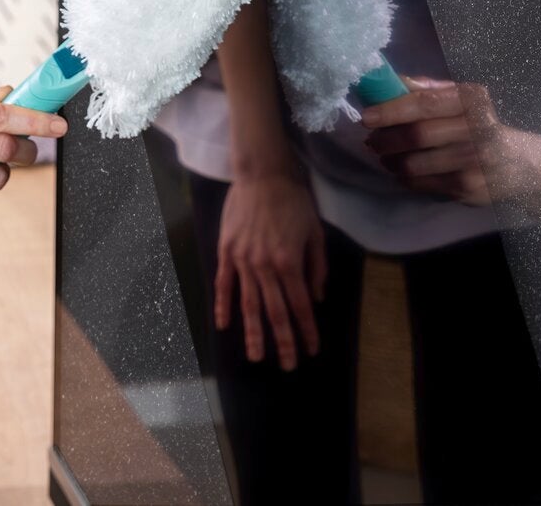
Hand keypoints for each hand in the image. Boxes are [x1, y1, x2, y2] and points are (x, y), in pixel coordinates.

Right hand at [215, 170, 326, 370]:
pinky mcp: (226, 252)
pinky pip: (224, 285)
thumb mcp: (315, 232)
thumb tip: (315, 298)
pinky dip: (224, 306)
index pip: (300, 306)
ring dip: (254, 333)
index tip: (312, 350)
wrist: (261, 173)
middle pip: (275, 312)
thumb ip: (317, 267)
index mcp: (289, 263)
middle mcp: (264, 267)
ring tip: (256, 357)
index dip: (307, 330)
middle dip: (283, 342)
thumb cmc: (294, 200)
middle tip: (288, 366)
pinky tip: (224, 325)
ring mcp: (242, 261)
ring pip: (248, 305)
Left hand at [361, 77, 497, 204]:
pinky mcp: (469, 188)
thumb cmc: (478, 125)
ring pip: (417, 163)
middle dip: (387, 139)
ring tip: (384, 157)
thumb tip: (388, 81)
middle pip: (419, 135)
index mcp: (472, 100)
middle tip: (371, 142)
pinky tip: (402, 172)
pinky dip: (405, 178)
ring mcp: (475, 161)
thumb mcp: (460, 100)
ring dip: (392, 161)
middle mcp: (478, 129)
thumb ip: (426, 90)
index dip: (392, 110)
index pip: (426, 103)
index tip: (366, 117)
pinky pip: (424, 184)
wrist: (519, 165)